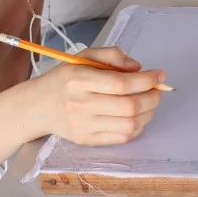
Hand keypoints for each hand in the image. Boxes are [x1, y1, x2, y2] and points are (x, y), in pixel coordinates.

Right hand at [31, 46, 165, 146]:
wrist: (37, 106)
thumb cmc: (65, 78)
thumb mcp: (84, 57)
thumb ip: (112, 55)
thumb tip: (138, 68)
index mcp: (80, 80)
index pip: (121, 83)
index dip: (147, 80)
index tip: (160, 75)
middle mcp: (81, 105)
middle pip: (128, 106)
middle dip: (152, 98)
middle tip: (158, 90)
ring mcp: (84, 126)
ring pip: (128, 125)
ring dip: (148, 114)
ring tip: (149, 103)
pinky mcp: (87, 140)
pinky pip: (121, 138)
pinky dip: (137, 128)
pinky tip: (138, 117)